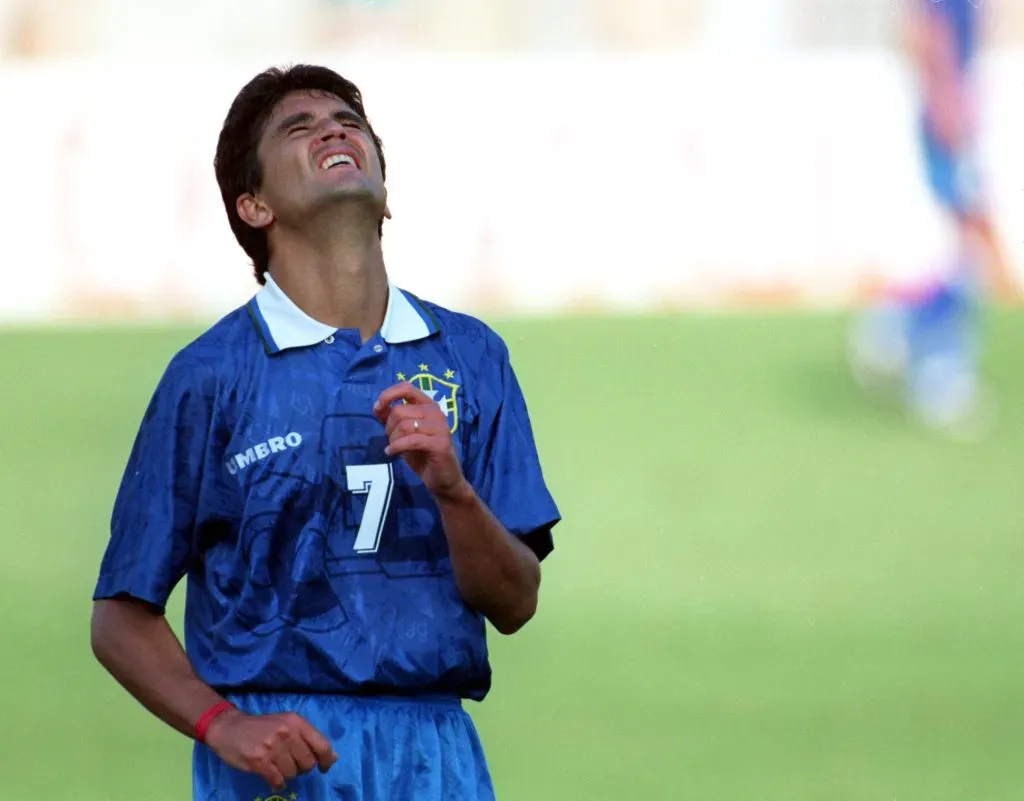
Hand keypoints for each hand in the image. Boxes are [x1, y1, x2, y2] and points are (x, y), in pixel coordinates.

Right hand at [204, 708, 337, 790]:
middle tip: (291, 763)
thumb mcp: (287, 724)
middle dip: (302, 768)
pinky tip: (273, 778)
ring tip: (277, 766)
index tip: (323, 767)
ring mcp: (272, 747)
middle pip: (308, 763)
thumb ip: (309, 738)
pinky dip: (277, 783)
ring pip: (292, 773)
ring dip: (287, 775)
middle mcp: (287, 732)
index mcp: (296, 721)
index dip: (326, 760)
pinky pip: (277, 780)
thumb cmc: (262, 726)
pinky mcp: (259, 761)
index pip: (322, 745)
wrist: (229, 727)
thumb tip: (333, 758)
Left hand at [373, 382, 468, 499]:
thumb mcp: (403, 433)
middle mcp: (436, 412)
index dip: (388, 395)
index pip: (407, 388)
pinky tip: (391, 453)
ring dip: (393, 439)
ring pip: (404, 425)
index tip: (377, 408)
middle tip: (392, 440)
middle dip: (389, 427)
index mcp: (428, 405)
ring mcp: (440, 427)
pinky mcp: (440, 443)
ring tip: (394, 448)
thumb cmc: (422, 454)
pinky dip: (397, 447)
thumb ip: (392, 418)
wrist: (443, 479)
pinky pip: (411, 440)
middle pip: (400, 410)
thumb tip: (377, 406)